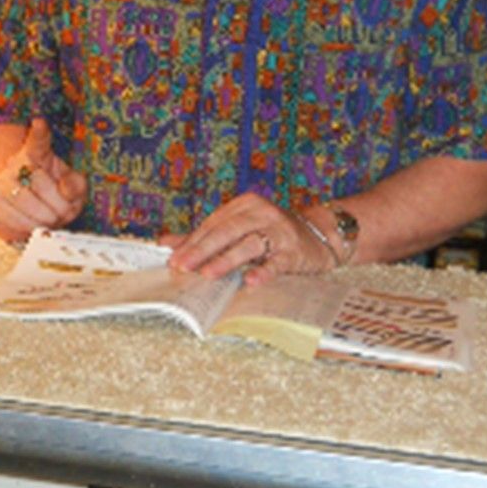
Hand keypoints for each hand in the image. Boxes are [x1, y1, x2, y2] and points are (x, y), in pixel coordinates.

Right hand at [0, 117, 87, 243]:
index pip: (38, 142)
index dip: (39, 133)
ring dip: (49, 219)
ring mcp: (2, 185)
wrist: (27, 212)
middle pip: (41, 184)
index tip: (40, 123)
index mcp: (37, 155)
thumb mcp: (72, 188)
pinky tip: (36, 224)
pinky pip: (20, 222)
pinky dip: (34, 229)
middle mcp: (15, 166)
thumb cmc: (54, 196)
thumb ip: (76, 186)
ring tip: (51, 218)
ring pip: (31, 207)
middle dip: (60, 205)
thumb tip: (67, 189)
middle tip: (63, 211)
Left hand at [166, 192, 336, 281]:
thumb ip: (205, 236)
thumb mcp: (240, 228)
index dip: (192, 242)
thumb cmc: (272, 233)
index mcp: (244, 205)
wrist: (320, 235)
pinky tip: (250, 282)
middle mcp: (261, 213)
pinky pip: (276, 263)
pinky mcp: (294, 251)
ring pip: (248, 244)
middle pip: (226, 231)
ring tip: (207, 274)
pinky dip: (263, 272)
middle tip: (182, 265)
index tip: (173, 258)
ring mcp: (279, 231)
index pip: (212, 224)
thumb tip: (165, 242)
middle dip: (202, 250)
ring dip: (226, 260)